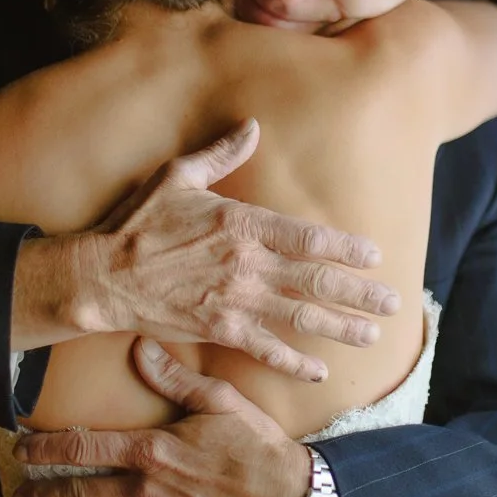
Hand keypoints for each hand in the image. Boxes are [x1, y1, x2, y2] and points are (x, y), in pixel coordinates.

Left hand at [12, 338, 311, 496]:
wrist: (290, 495)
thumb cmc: (256, 443)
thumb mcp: (219, 399)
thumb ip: (174, 377)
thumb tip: (139, 347)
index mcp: (152, 449)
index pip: (82, 448)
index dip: (45, 449)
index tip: (21, 450)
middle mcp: (146, 490)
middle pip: (79, 494)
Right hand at [59, 117, 399, 381]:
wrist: (103, 276)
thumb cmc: (139, 223)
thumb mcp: (179, 177)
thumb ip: (220, 154)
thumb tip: (250, 126)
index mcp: (242, 224)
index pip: (309, 237)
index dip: (346, 248)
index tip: (373, 256)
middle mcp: (247, 264)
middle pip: (317, 281)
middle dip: (360, 294)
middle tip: (393, 303)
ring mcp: (235, 301)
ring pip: (301, 318)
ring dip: (341, 327)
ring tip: (373, 336)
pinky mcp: (218, 330)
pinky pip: (265, 350)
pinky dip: (295, 362)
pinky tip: (320, 370)